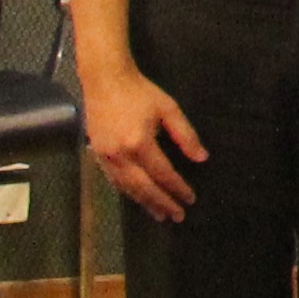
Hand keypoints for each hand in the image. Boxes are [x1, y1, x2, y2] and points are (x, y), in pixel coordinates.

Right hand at [85, 68, 207, 224]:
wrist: (104, 80)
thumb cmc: (140, 92)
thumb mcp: (169, 109)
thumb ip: (186, 135)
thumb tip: (201, 158)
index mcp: (140, 143)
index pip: (163, 173)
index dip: (177, 188)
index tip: (191, 199)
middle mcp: (120, 155)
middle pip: (144, 187)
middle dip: (162, 204)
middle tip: (177, 216)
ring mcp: (105, 157)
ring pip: (127, 188)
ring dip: (144, 203)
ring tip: (160, 215)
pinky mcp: (97, 155)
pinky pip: (114, 180)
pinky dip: (128, 192)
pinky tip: (138, 198)